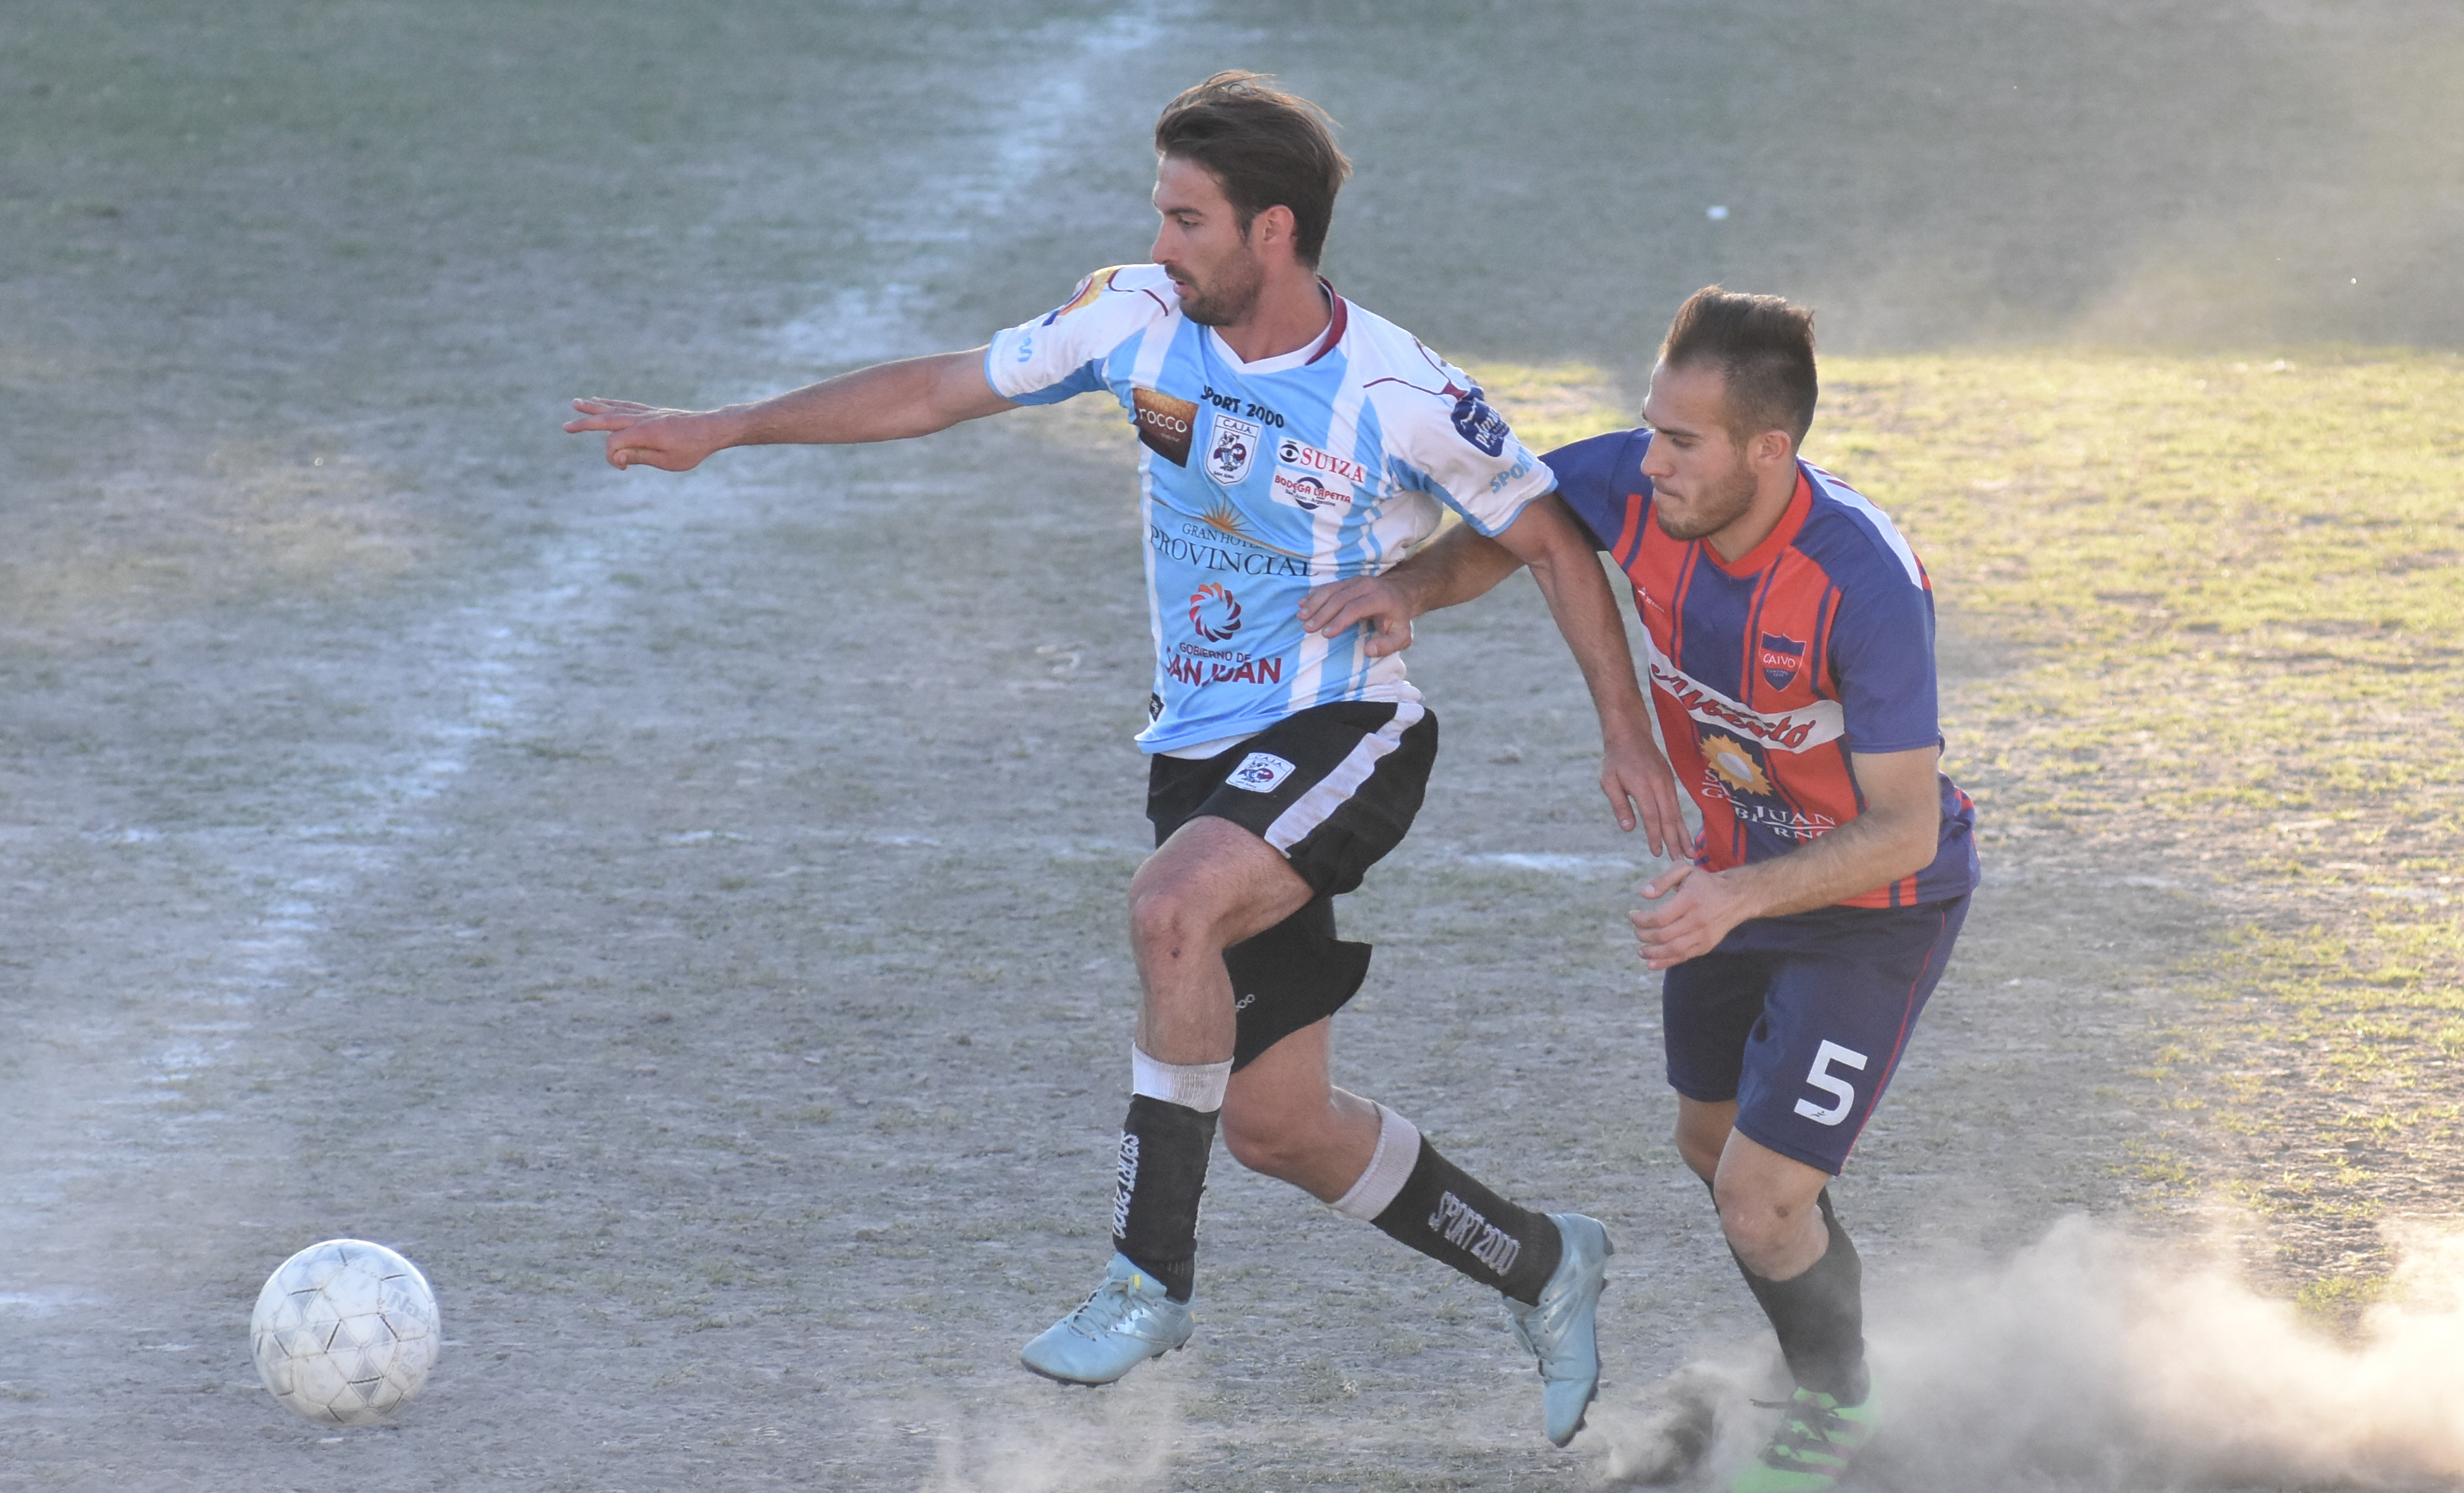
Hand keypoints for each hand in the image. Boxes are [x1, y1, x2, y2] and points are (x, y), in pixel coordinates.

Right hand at [563, 398, 734, 471]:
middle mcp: (643, 419)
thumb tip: (615, 456)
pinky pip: (626, 406)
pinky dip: (612, 404)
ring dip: (594, 407)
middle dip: (585, 423)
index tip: (622, 468)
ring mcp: (647, 413)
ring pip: (614, 408)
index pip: (614, 443)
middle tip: (565, 426)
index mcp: (645, 432)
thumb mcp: (668, 461)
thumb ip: (639, 457)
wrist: (713, 429)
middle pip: (607, 419)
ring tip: (577, 403)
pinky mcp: (653, 412)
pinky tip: (603, 402)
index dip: (612, 458)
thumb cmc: (693, 449)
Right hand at [1296, 576, 1415, 656]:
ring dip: (1314, 603)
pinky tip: (1302, 604)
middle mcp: (1366, 585)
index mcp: (1380, 598)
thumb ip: (1388, 645)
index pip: (1356, 607)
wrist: (1399, 593)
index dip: (1340, 620)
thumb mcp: (1401, 636)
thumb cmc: (1397, 618)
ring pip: (1331, 590)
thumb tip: (1368, 650)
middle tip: (1307, 628)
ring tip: (1301, 617)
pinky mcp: (1346, 581)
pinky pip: (1328, 586)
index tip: (1326, 634)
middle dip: (1322, 613)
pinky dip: (1314, 595)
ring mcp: (1355, 581)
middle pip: (1340, 598)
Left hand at [1599, 725, 1686, 850]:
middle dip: (1674, 840)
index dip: (1655, 835)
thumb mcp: (1608, 781)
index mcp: (1643, 785)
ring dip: (1683, 833)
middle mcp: (1659, 784)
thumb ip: (1619, 804)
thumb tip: (1628, 829)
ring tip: (1690, 852)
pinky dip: (1681, 821)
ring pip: (1676, 812)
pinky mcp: (1670, 781)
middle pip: (1668, 817)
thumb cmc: (1615, 760)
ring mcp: (1667, 782)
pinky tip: (1684, 834)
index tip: (1657, 852)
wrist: (1631, 734)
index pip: (1651, 816)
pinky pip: (1677, 805)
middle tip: (1679, 860)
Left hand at [1629, 862, 1756, 969]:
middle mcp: (1697, 920)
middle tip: (1636, 930)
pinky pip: (1683, 957)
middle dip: (1643, 935)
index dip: (1641, 920)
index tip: (1632, 915)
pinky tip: (1651, 962)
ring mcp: (1703, 935)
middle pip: (1663, 935)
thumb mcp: (1684, 870)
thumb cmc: (1705, 883)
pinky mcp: (1706, 946)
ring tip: (1640, 950)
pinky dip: (1665, 962)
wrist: (1737, 897)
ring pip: (1672, 950)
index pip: (1659, 917)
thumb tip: (1644, 894)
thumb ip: (1662, 880)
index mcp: (1690, 900)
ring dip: (1652, 952)